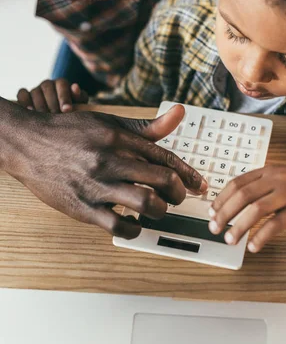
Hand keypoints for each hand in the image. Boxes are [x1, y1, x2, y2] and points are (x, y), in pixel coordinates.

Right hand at [7, 104, 206, 239]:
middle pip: (162, 180)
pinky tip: (135, 224)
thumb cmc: (70, 132)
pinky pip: (118, 226)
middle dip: (179, 194)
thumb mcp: (108, 122)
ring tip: (157, 210)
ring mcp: (97, 184)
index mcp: (120, 138)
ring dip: (160, 211)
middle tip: (178, 198)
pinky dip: (134, 229)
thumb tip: (180, 114)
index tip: (200, 185)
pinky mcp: (82, 207)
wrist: (28, 142)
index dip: (188, 174)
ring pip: (146, 203)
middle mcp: (111, 159)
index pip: (165, 158)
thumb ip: (145, 127)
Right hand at [17, 79, 87, 112]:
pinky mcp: (26, 96)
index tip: (67, 109)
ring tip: (44, 116)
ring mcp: (36, 89)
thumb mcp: (79, 103)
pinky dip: (24, 100)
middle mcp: (48, 84)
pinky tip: (29, 111)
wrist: (61, 116)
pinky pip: (22, 94)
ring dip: (39, 104)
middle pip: (47, 88)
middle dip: (52, 103)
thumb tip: (75, 87)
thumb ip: (79, 96)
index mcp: (62, 83)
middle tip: (56, 115)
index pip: (62, 85)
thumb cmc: (73, 109)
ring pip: (35, 91)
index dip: (64, 97)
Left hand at [208, 165, 285, 252]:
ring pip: (255, 209)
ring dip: (239, 226)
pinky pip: (275, 224)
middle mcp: (275, 180)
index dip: (221, 198)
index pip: (237, 183)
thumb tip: (239, 201)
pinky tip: (254, 246)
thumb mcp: (283, 176)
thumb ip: (263, 185)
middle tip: (214, 228)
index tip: (211, 211)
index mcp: (269, 171)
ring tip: (230, 240)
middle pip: (242, 195)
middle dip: (224, 213)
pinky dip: (261, 236)